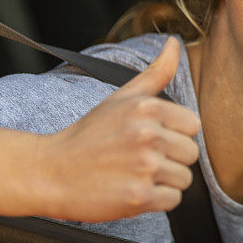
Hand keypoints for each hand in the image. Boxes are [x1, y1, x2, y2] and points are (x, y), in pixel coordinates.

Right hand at [37, 36, 200, 221]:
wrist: (50, 172)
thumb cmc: (89, 135)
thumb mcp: (121, 97)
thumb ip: (156, 72)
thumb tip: (176, 41)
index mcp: (148, 108)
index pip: (193, 126)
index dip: (174, 135)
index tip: (148, 139)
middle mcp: (149, 135)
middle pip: (191, 154)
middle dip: (170, 160)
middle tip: (138, 160)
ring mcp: (144, 167)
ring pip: (184, 179)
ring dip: (163, 182)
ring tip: (134, 174)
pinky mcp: (139, 196)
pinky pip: (172, 201)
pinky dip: (156, 201)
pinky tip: (132, 190)